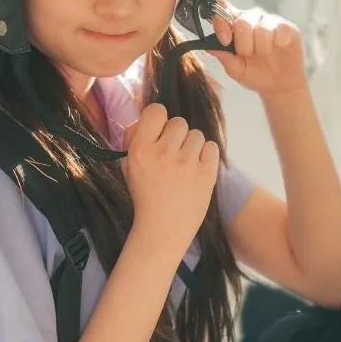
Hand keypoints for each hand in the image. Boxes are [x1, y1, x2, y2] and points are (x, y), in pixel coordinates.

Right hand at [122, 104, 218, 259]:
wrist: (162, 230)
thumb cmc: (145, 197)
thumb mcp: (128, 167)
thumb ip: (134, 140)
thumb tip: (144, 119)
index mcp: (140, 150)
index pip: (156, 111)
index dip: (159, 119)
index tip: (160, 132)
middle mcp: (163, 153)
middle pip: (179, 122)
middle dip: (177, 136)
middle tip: (174, 154)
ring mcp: (186, 164)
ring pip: (197, 135)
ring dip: (192, 147)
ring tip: (185, 165)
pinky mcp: (206, 174)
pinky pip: (212, 147)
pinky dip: (206, 156)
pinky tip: (197, 169)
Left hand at [209, 0, 307, 97]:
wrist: (278, 86)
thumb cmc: (254, 74)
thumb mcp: (235, 69)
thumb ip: (223, 56)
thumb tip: (209, 47)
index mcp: (234, 24)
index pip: (223, 10)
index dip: (221, 20)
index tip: (224, 39)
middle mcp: (251, 18)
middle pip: (242, 21)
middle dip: (243, 44)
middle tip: (248, 55)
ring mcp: (270, 21)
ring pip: (261, 29)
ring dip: (261, 48)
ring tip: (263, 55)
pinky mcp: (288, 27)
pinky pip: (279, 31)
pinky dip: (276, 44)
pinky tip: (277, 49)